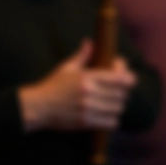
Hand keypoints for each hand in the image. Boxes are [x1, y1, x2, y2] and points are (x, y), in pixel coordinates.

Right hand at [18, 39, 136, 132]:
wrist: (37, 107)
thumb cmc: (52, 86)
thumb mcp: (66, 68)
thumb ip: (82, 55)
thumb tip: (90, 42)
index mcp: (88, 77)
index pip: (121, 78)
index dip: (129, 77)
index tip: (127, 78)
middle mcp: (90, 92)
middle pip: (122, 94)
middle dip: (123, 92)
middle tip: (118, 92)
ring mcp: (88, 108)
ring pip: (118, 108)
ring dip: (117, 106)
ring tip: (112, 104)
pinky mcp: (85, 122)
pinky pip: (111, 122)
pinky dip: (112, 121)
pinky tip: (107, 117)